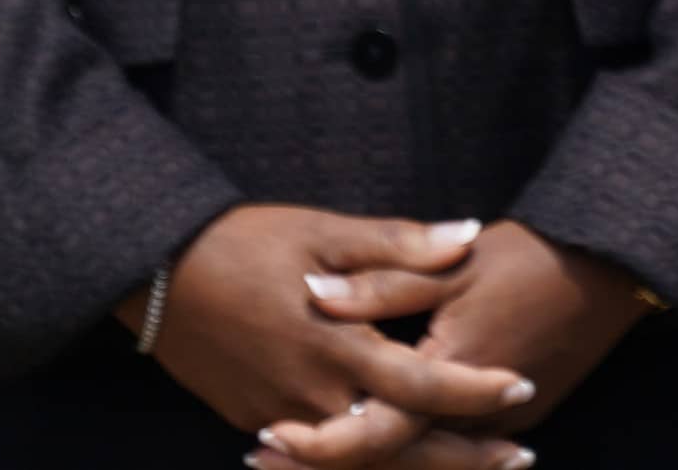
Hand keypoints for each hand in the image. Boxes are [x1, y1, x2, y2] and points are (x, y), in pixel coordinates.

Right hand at [130, 207, 533, 447]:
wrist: (155, 271)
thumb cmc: (244, 242)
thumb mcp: (324, 231)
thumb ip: (399, 245)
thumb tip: (467, 238)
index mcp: (335, 343)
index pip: (420, 382)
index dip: (474, 391)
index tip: (523, 389)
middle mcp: (310, 393)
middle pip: (396, 444)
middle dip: (460, 457)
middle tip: (519, 459)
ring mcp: (280, 416)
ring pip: (359, 461)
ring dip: (416, 467)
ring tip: (472, 465)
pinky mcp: (256, 421)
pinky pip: (321, 458)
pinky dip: (362, 463)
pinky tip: (398, 458)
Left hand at [252, 223, 655, 468]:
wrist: (611, 267)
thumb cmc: (531, 256)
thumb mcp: (454, 262)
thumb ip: (383, 282)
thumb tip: (314, 289)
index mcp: (451, 373)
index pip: (373, 434)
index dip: (317, 442)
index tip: (268, 434)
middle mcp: (474, 414)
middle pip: (390, 460)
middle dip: (325, 462)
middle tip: (264, 456)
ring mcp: (499, 422)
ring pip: (420, 459)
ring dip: (362, 459)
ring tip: (296, 453)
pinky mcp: (515, 417)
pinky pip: (448, 445)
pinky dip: (405, 449)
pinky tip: (367, 438)